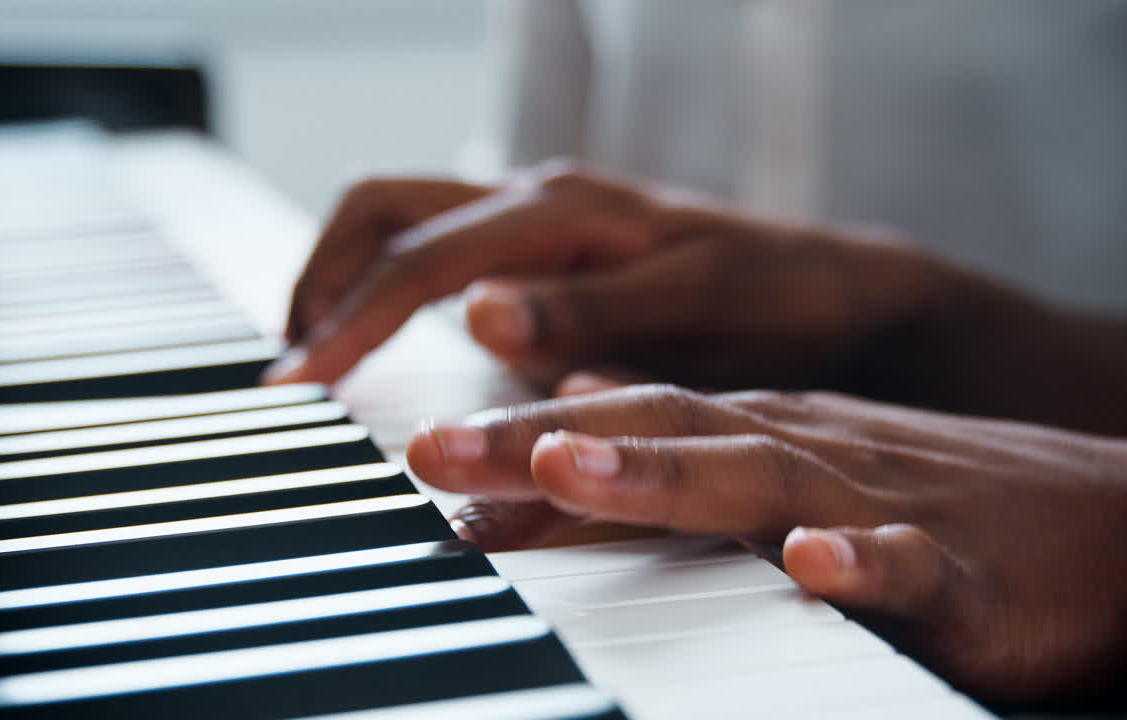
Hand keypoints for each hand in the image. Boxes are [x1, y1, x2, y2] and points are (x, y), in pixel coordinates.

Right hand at [263, 162, 954, 394]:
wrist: (835, 287)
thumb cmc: (774, 299)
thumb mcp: (689, 309)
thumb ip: (583, 311)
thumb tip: (475, 311)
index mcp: (564, 208)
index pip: (420, 255)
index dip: (351, 317)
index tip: (299, 381)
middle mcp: (538, 197)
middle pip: (382, 206)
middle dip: (319, 277)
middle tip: (291, 368)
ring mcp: (538, 216)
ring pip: (400, 215)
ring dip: (343, 274)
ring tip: (315, 351)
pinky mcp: (544, 245)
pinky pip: (437, 241)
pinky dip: (385, 282)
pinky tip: (378, 335)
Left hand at [407, 384, 1126, 706]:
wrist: (1105, 519)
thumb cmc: (932, 494)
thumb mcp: (795, 454)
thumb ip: (685, 442)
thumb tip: (578, 412)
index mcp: (761, 432)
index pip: (623, 422)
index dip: (521, 440)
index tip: (422, 460)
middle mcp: (801, 451)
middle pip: (661, 429)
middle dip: (544, 440)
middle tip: (437, 446)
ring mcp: (878, 502)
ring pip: (761, 478)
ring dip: (663, 469)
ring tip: (569, 458)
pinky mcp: (963, 571)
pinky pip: (908, 563)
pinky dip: (860, 560)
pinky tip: (818, 563)